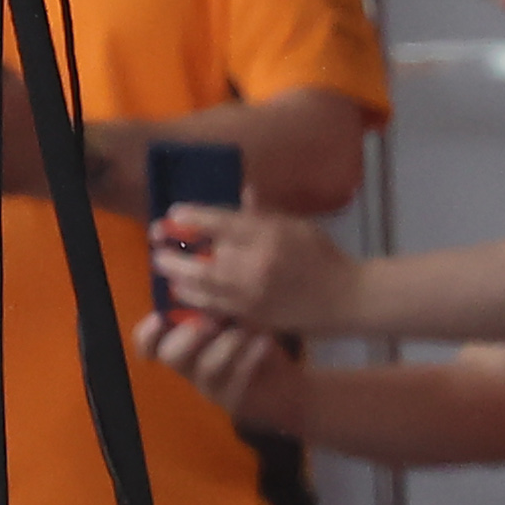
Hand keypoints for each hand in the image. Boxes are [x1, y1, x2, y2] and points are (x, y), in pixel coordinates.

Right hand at [131, 301, 310, 436]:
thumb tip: (205, 267)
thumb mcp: (236, 317)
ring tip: (249, 329)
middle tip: (213, 321)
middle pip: (170, 355)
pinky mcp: (234, 401)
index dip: (148, 334)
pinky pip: (236, 382)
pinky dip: (250, 358)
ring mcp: (210, 387)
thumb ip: (217, 302)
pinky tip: (265, 342)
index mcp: (183, 344)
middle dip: (189, 335)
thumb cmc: (256, 341)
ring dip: (228, 343)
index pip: (150, 344)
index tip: (159, 318)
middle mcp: (190, 367)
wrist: (287, 384)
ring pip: (206, 368)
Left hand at [147, 204, 345, 332]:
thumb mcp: (296, 226)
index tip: (174, 212)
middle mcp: (258, 263)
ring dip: (178, 276)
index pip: (220, 222)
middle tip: (157, 243)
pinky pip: (213, 307)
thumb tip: (242, 189)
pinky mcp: (252, 315)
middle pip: (202, 258)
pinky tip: (184, 290)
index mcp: (269, 234)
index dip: (191, 216)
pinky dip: (194, 297)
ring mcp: (253, 293)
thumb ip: (263, 212)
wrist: (347, 298)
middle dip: (173, 251)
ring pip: (202, 286)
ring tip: (165, 266)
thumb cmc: (321, 256)